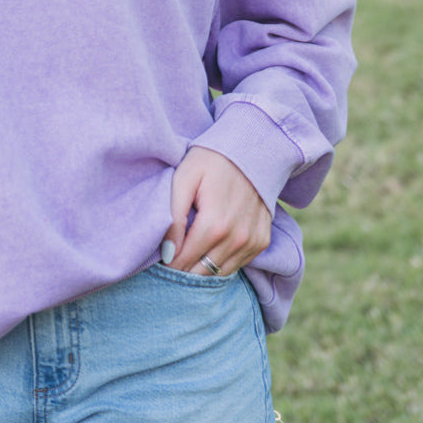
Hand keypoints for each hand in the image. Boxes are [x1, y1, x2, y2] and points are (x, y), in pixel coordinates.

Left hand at [162, 146, 270, 274]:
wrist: (252, 149)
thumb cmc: (211, 161)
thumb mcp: (184, 179)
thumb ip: (173, 216)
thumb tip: (167, 253)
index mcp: (215, 225)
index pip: (183, 262)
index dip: (167, 262)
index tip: (160, 255)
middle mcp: (237, 239)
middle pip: (200, 273)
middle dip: (182, 269)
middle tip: (172, 254)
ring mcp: (252, 242)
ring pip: (218, 274)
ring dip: (201, 269)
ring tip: (189, 252)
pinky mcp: (262, 242)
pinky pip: (236, 265)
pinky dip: (220, 262)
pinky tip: (210, 247)